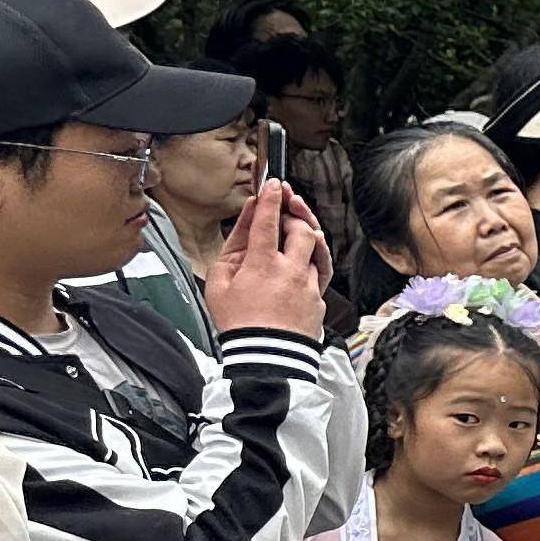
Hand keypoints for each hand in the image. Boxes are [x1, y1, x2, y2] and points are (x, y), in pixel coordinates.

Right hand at [201, 180, 330, 340]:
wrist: (266, 356)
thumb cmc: (239, 323)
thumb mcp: (219, 283)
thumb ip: (233, 249)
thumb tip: (246, 227)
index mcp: (263, 264)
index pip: (268, 221)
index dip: (270, 199)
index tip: (273, 184)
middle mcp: (292, 271)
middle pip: (303, 230)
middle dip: (295, 215)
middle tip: (284, 210)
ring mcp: (310, 285)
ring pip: (317, 250)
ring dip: (306, 237)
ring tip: (292, 233)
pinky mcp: (320, 298)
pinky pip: (320, 273)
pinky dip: (309, 263)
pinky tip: (298, 263)